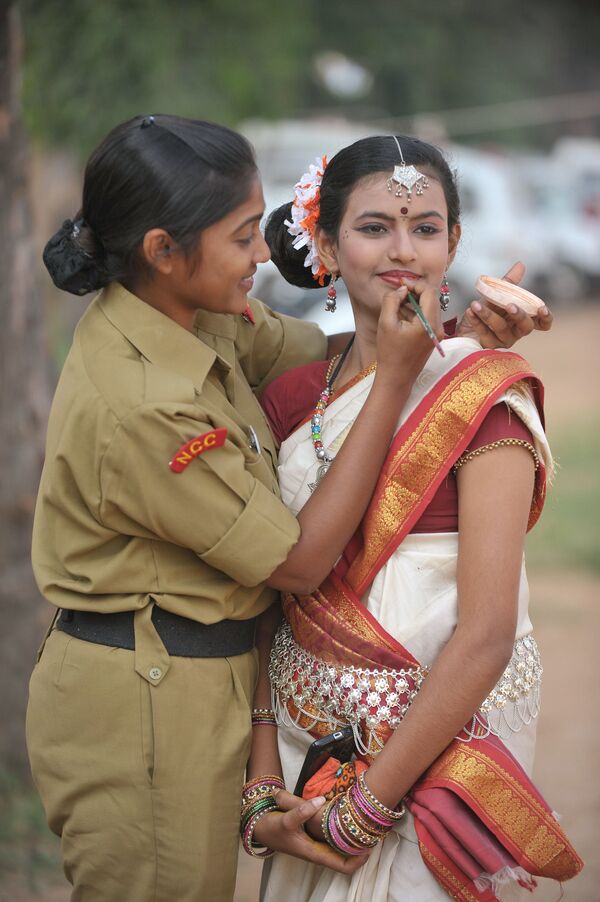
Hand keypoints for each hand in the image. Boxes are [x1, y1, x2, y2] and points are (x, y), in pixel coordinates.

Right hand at [252, 790, 368, 873]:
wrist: (259, 828)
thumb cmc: (272, 828)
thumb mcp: (285, 819)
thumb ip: (301, 810)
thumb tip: (320, 801)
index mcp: (314, 853)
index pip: (342, 866)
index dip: (358, 861)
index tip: (370, 847)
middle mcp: (318, 852)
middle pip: (345, 859)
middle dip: (360, 849)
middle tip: (373, 832)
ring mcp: (316, 846)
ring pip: (340, 850)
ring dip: (353, 842)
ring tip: (364, 825)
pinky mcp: (313, 838)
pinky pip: (333, 841)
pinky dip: (343, 834)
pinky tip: (347, 820)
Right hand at [376, 281, 442, 382]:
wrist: (396, 378)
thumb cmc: (390, 354)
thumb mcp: (386, 323)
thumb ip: (392, 301)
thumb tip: (401, 290)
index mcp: (428, 323)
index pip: (429, 292)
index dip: (415, 284)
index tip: (401, 284)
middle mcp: (438, 328)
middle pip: (432, 298)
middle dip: (415, 292)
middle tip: (399, 292)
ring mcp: (437, 333)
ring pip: (430, 307)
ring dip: (416, 302)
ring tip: (398, 304)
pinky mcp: (434, 338)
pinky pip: (428, 317)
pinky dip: (417, 312)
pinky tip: (403, 315)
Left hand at [457, 262, 552, 347]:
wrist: (464, 330)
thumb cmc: (485, 312)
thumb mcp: (496, 296)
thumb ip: (509, 283)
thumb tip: (520, 265)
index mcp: (523, 319)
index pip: (542, 323)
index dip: (546, 318)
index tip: (542, 308)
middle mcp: (516, 332)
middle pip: (525, 326)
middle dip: (519, 315)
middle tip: (510, 305)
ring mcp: (504, 340)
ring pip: (501, 328)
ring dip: (488, 314)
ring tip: (475, 304)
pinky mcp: (489, 346)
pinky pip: (484, 333)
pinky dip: (476, 321)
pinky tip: (469, 311)